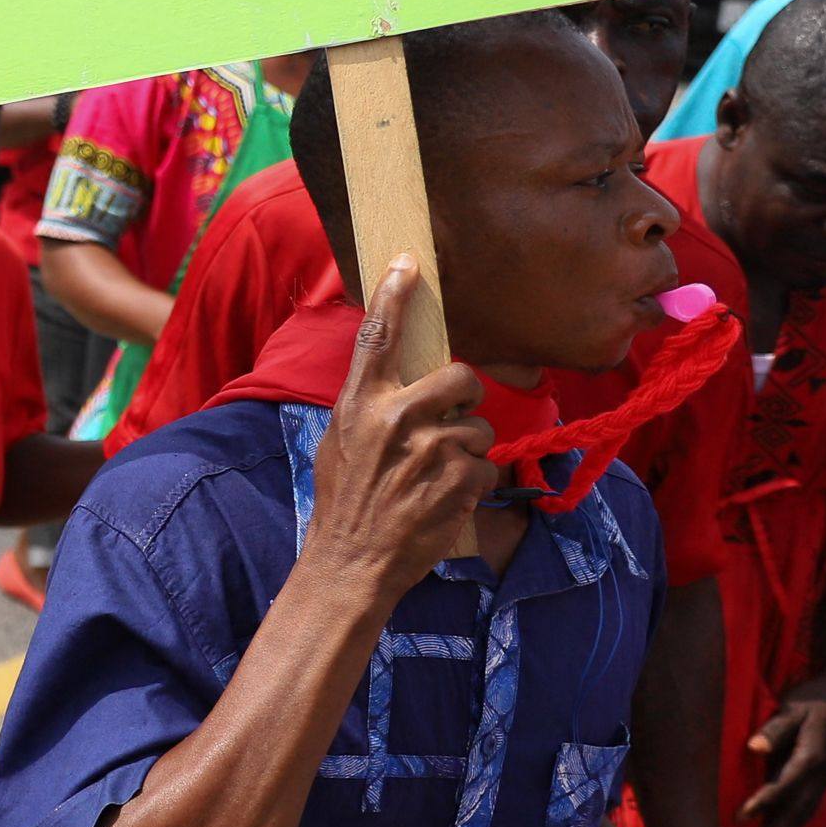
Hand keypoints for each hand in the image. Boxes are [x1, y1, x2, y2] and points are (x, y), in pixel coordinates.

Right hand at [298, 258, 495, 605]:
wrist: (351, 563)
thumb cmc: (344, 502)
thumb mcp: (339, 442)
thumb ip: (370, 406)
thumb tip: (398, 380)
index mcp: (359, 404)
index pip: (379, 336)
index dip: (394, 295)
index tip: (408, 263)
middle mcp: (395, 418)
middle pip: (461, 376)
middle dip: (465, 397)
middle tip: (451, 420)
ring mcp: (431, 448)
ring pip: (480, 428)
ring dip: (467, 452)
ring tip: (435, 478)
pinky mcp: (459, 480)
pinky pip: (486, 466)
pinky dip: (472, 485)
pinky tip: (444, 500)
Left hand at [739, 687, 825, 826]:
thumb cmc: (813, 700)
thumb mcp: (793, 707)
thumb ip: (775, 728)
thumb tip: (755, 747)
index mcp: (812, 755)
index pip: (786, 783)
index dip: (764, 801)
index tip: (741, 816)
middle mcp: (821, 773)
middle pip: (799, 809)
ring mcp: (823, 779)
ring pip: (805, 814)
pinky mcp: (821, 781)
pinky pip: (807, 808)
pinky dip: (793, 826)